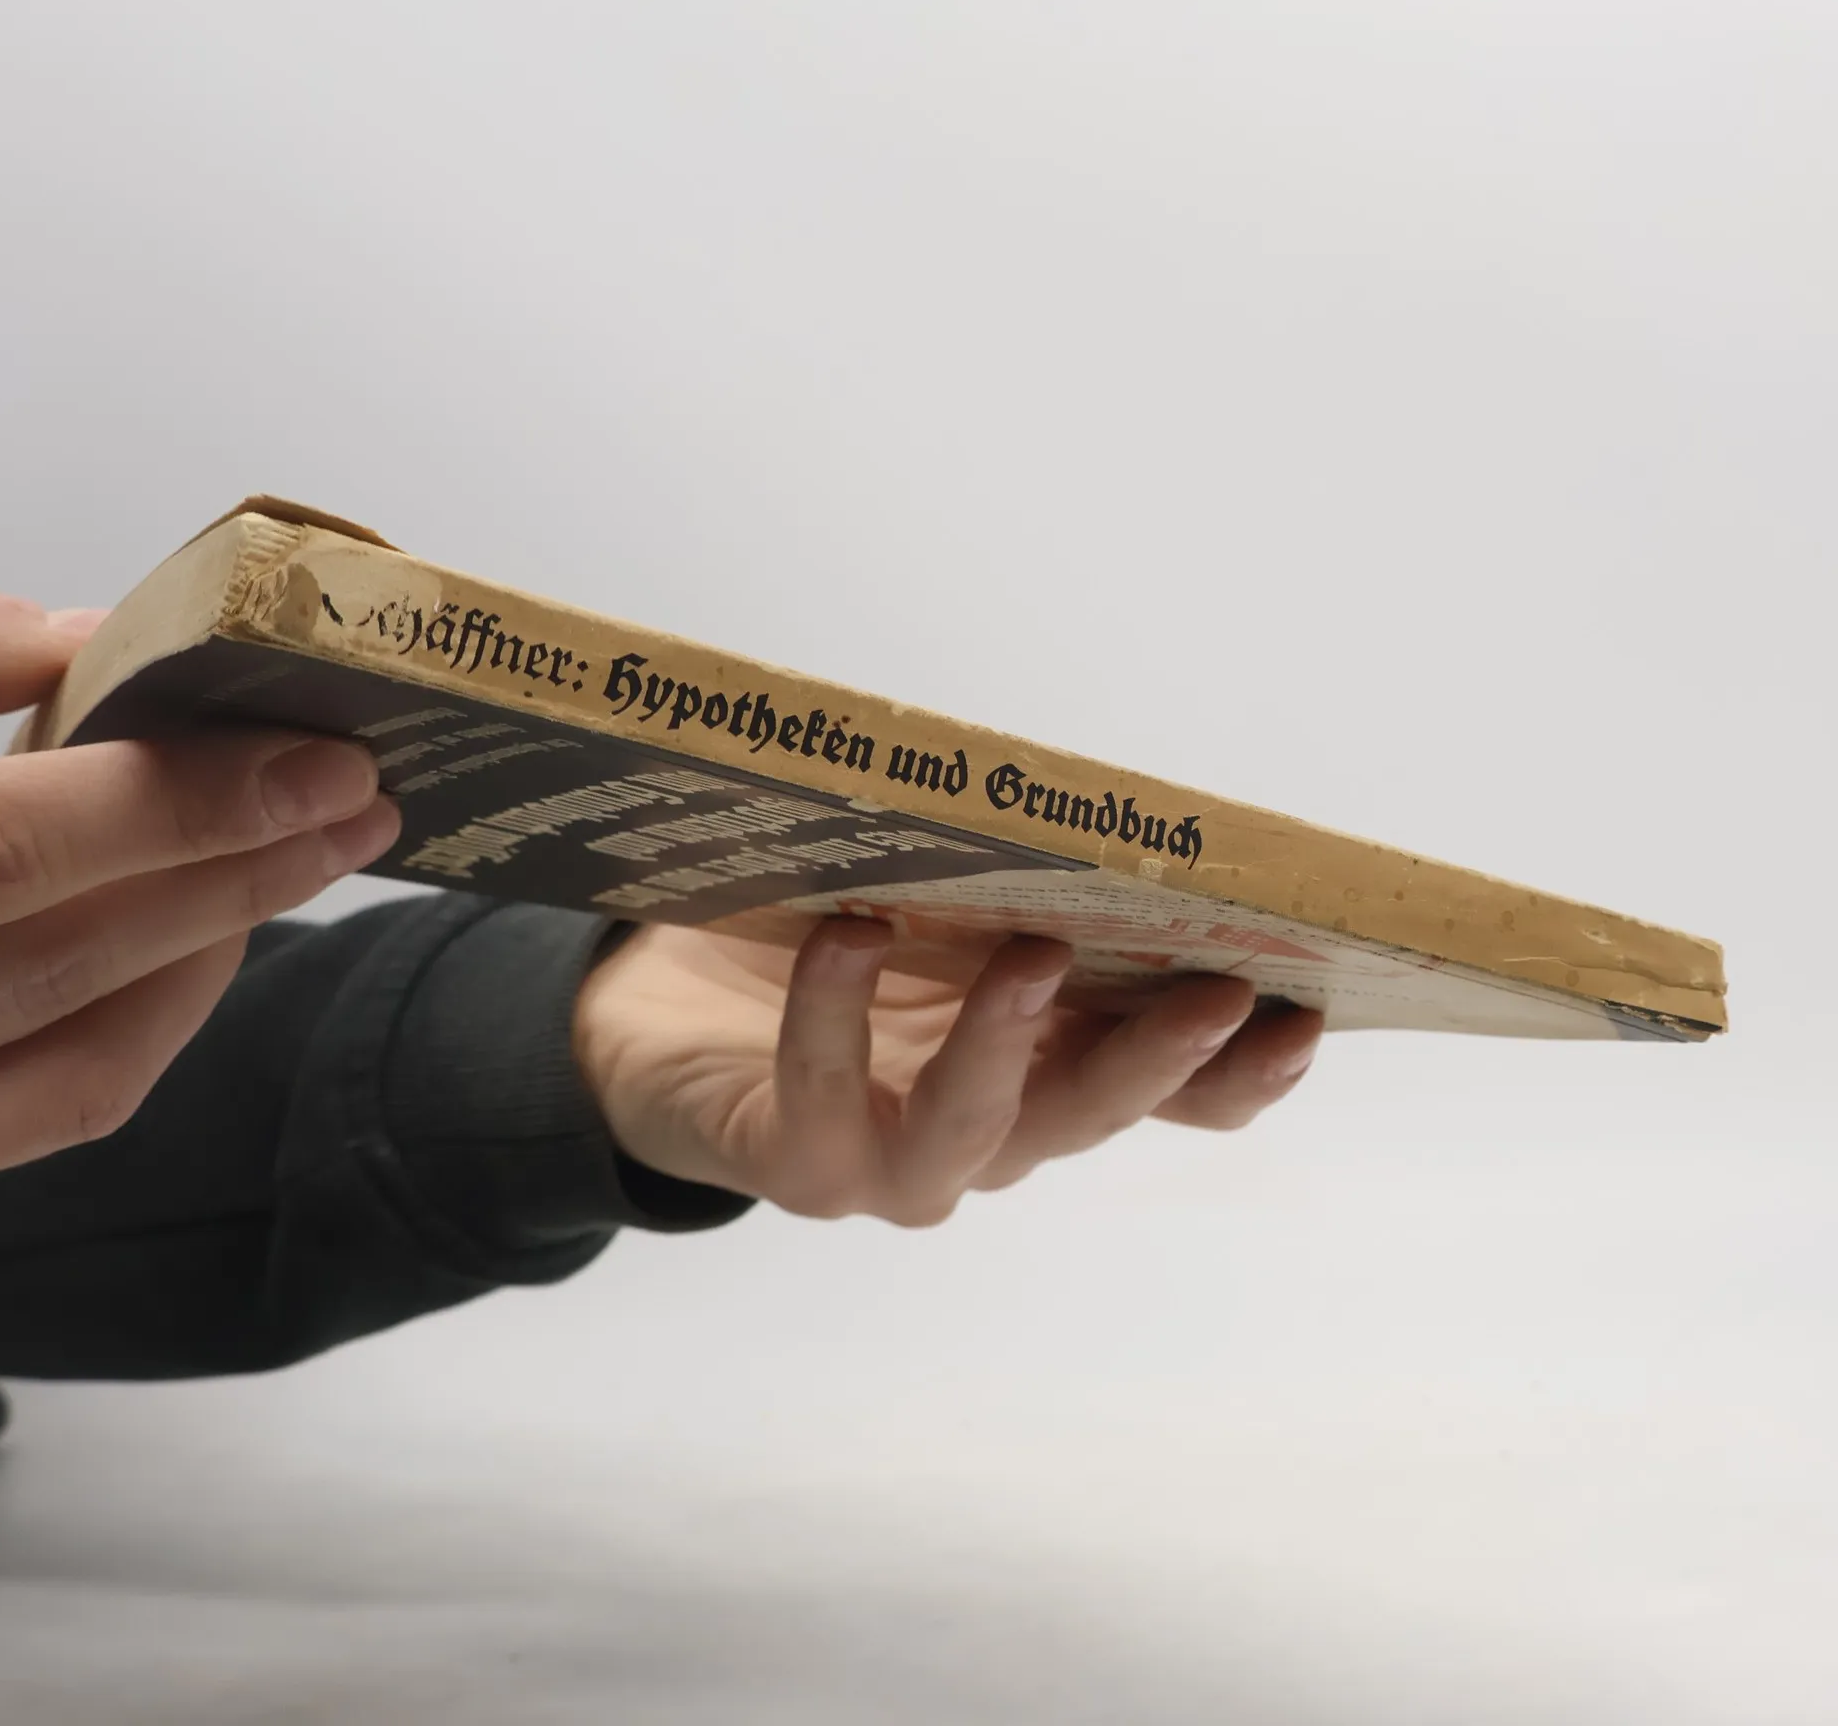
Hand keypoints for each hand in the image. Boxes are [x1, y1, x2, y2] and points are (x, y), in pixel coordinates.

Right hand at [0, 581, 399, 1183]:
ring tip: (302, 860)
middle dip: (232, 875)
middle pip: (52, 967)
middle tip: (359, 799)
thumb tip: (72, 641)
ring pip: (58, 1069)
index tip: (314, 752)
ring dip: (203, 958)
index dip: (169, 804)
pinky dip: (131, 1029)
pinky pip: (23, 1115)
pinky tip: (193, 942)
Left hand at [575, 916, 1322, 1225]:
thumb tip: (1096, 808)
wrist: (665, 1032)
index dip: (1240, 1074)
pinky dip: (836, 1011)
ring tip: (1028, 956)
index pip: (1164, 1096)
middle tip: (1216, 993)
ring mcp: (893, 1164)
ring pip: (972, 1127)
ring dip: (1007, 1044)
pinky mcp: (796, 1162)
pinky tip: (851, 935)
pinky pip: (821, 1090)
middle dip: (1160, 1061)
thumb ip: (1013, 902)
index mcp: (1039, 1074)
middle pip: (1090, 1115)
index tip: (1306, 1014)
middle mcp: (984, 1136)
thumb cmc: (821, 960)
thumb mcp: (937, 928)